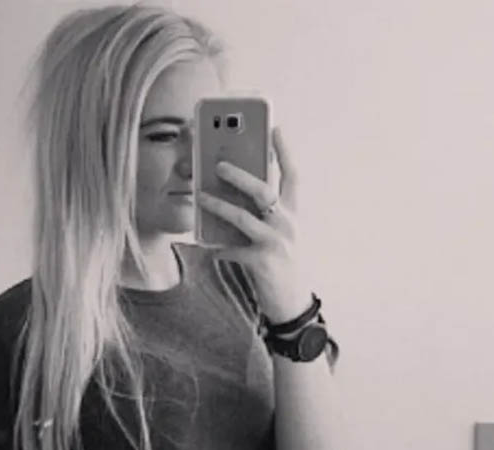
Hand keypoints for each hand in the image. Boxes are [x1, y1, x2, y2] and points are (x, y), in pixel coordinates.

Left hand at [196, 126, 311, 322]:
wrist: (291, 302)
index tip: (276, 126)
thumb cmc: (279, 260)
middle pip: (264, 190)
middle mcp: (288, 223)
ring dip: (218, 205)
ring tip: (200, 196)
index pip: (293, 174)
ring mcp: (276, 243)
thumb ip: (261, 211)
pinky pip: (231, 249)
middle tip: (217, 164)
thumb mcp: (277, 232)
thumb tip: (231, 186)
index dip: (284, 150)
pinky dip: (217, 247)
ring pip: (243, 217)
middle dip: (239, 175)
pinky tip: (207, 246)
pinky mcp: (262, 262)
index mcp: (292, 212)